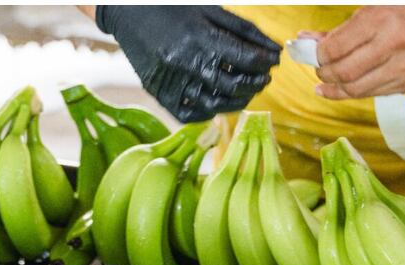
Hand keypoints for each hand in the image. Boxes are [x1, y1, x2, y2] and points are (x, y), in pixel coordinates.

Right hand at [95, 6, 281, 121]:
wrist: (129, 13)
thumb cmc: (173, 8)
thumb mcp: (212, 11)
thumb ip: (244, 32)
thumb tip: (274, 51)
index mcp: (200, 38)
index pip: (245, 59)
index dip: (266, 62)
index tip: (273, 61)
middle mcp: (185, 63)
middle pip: (233, 85)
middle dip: (256, 83)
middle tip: (264, 79)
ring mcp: (170, 81)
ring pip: (214, 104)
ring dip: (237, 101)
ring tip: (246, 92)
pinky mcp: (157, 93)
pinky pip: (188, 114)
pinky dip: (208, 113)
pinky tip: (218, 102)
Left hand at [304, 6, 404, 98]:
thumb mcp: (376, 9)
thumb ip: (341, 29)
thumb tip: (307, 40)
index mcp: (381, 20)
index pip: (333, 49)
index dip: (318, 56)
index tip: (315, 55)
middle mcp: (392, 44)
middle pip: (342, 73)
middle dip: (324, 74)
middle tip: (321, 70)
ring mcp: (402, 67)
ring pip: (354, 90)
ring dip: (334, 89)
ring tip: (327, 82)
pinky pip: (371, 94)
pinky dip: (353, 93)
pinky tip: (344, 88)